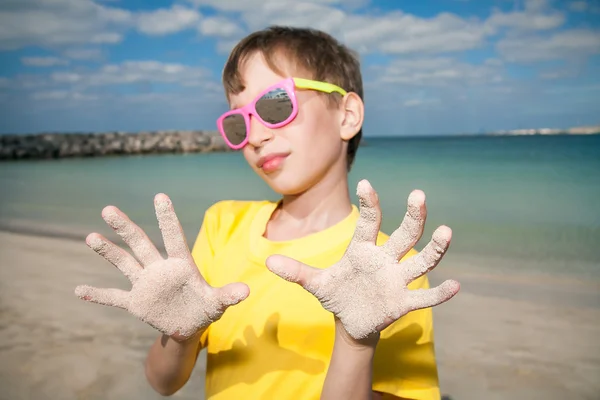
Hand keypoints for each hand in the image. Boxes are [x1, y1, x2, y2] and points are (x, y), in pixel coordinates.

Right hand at [75, 194, 248, 339]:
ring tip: (90, 236)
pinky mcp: (136, 302)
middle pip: (141, 244)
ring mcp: (145, 284)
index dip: (167, 219)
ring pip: (124, 263)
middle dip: (125, 228)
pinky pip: (114, 297)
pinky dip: (98, 294)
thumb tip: (245, 292)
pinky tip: (78, 290)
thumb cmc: (205, 308)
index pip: (173, 237)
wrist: (189, 327)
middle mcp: (160, 269)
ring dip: (108, 251)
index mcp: (181, 265)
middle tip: (108, 209)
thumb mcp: (218, 303)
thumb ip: (228, 295)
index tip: (160, 196)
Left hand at [266, 179, 459, 339]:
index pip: (369, 222)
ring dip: (434, 248)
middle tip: (418, 195)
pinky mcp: (402, 301)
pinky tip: (456, 285)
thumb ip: (296, 271)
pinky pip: (424, 296)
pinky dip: (439, 293)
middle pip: (404, 234)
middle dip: (412, 217)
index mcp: (362, 249)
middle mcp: (384, 259)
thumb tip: (267, 262)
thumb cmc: (337, 294)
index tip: (365, 184)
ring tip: (446, 231)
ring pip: (421, 260)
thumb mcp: (316, 284)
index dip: (370, 204)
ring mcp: (396, 279)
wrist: (349, 321)